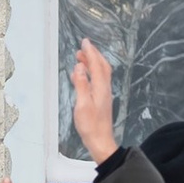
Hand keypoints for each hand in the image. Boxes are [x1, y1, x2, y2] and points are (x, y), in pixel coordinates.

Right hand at [69, 38, 117, 164]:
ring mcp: (104, 94)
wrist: (101, 141)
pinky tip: (81, 76)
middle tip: (83, 47)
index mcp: (100, 88)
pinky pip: (96, 81)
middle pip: (101, 66)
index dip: (90, 52)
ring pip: (100, 73)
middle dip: (93, 55)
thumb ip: (81, 84)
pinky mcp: (101, 100)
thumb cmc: (91, 126)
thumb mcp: (82, 105)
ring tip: (81, 58)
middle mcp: (104, 89)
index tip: (85, 42)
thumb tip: (79, 67)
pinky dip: (90, 74)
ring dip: (92, 63)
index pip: (96, 65)